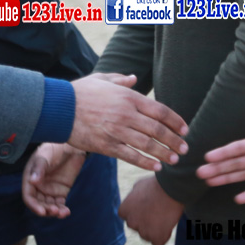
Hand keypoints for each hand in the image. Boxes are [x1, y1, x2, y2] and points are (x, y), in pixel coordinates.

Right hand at [21, 142, 85, 217]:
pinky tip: (66, 211)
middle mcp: (38, 186)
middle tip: (55, 211)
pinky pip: (59, 204)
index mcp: (30, 178)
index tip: (42, 211)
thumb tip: (32, 181)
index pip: (28, 196)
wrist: (70, 146)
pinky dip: (62, 210)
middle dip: (45, 210)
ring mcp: (49, 190)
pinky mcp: (60, 192)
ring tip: (63, 212)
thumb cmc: (53, 148)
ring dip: (54, 212)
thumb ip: (39, 168)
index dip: (33, 205)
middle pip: (38, 204)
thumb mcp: (44, 156)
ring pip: (49, 206)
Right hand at [68, 74, 187, 170]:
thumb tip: (134, 78)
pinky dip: (146, 162)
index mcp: (128, 97)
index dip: (176, 121)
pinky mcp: (107, 145)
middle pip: (158, 130)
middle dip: (175, 141)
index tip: (185, 130)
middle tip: (185, 149)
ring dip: (165, 153)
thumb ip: (120, 79)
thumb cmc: (80, 92)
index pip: (160, 111)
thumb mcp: (101, 79)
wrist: (59, 108)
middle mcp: (126, 114)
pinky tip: (156, 166)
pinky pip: (131, 156)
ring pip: (148, 145)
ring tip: (174, 160)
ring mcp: (117, 131)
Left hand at [118, 175, 183, 244]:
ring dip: (154, 229)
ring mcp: (143, 231)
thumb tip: (134, 199)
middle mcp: (131, 222)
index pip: (128, 217)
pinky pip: (157, 242)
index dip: (139, 213)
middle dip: (146, 222)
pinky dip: (163, 236)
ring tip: (164, 216)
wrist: (170, 188)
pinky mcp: (155, 237)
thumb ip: (133, 197)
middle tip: (157, 212)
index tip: (147, 208)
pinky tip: (167, 225)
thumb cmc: (155, 185)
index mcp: (124, 210)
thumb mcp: (138, 186)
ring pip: (147, 235)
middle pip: (138, 227)